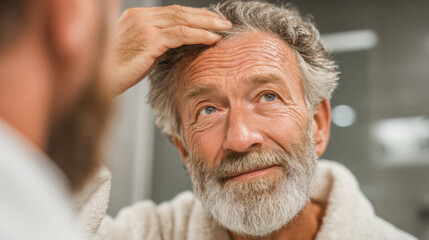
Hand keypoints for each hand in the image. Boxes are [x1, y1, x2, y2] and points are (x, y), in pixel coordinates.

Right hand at [109, 5, 231, 95]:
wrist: (96, 80)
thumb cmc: (115, 71)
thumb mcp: (137, 53)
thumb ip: (154, 45)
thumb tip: (175, 47)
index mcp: (136, 17)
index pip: (172, 12)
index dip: (195, 15)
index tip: (211, 20)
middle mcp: (140, 17)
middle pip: (180, 12)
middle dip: (205, 16)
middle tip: (224, 22)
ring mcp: (144, 26)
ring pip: (183, 20)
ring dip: (207, 24)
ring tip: (223, 28)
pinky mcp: (149, 40)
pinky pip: (181, 34)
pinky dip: (199, 35)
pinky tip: (212, 39)